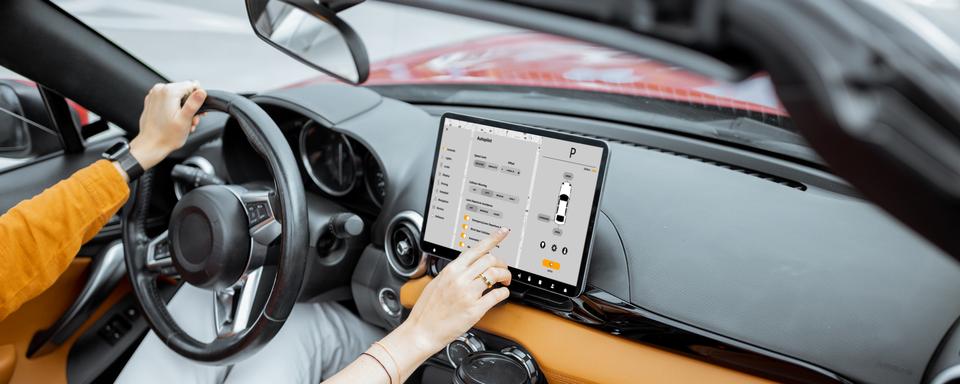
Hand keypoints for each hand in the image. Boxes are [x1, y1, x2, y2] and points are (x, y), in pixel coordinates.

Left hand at [129, 81, 206, 170]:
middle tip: (191, 120)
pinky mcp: (152, 101)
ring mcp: (154, 95)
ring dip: (183, 108)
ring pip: (177, 96)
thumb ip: (194, 103)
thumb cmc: (166, 136)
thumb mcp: (185, 120)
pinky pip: (168, 100)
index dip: (198, 99)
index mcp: (168, 92)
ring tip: (184, 123)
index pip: (192, 85)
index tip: (197, 111)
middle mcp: (159, 90)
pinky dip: (174, 109)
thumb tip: (201, 91)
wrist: (151, 145)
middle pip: (184, 91)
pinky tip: (175, 120)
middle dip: (191, 105)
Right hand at [399, 227, 512, 352]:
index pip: (476, 248)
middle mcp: (460, 279)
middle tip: (503, 269)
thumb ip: (453, 272)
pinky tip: (501, 294)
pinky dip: (504, 293)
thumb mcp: (437, 282)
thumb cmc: (427, 310)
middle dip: (502, 263)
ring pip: (495, 274)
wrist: (422, 331)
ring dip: (505, 276)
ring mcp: (468, 294)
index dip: (493, 238)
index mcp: (451, 270)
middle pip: (490, 260)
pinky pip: (497, 295)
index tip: (502, 233)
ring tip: (504, 281)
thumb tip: (466, 266)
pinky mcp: (475, 310)